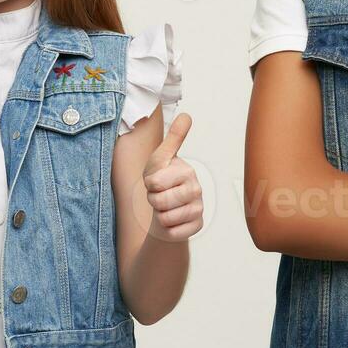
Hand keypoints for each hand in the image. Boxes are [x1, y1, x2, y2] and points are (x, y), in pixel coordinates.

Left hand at [142, 112, 202, 242]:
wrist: (166, 207)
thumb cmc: (162, 181)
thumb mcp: (160, 158)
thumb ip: (173, 138)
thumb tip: (187, 115)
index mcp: (187, 171)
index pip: (154, 183)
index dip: (149, 184)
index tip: (155, 182)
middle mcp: (197, 189)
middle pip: (159, 201)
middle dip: (153, 200)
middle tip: (159, 195)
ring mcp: (198, 209)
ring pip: (165, 218)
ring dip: (159, 215)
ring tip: (165, 207)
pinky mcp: (197, 226)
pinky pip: (173, 232)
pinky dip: (167, 229)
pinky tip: (172, 220)